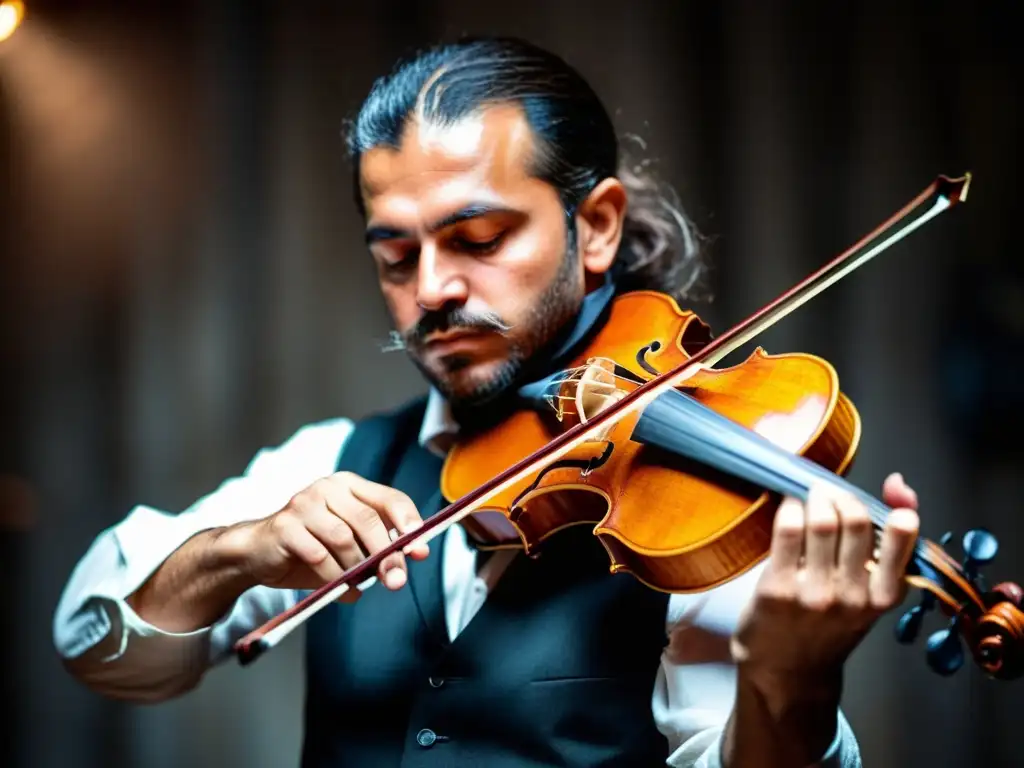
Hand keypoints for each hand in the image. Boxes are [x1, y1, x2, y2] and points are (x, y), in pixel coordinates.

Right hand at [224, 471, 429, 600]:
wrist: (257, 553)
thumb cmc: (310, 548)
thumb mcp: (349, 545)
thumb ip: (379, 546)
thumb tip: (416, 555)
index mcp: (349, 486)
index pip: (390, 498)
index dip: (409, 524)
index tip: (421, 550)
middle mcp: (328, 488)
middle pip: (369, 520)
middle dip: (387, 554)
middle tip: (396, 581)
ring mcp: (304, 503)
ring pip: (345, 539)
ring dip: (357, 568)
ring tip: (358, 585)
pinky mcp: (285, 525)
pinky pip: (319, 555)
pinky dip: (333, 577)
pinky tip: (338, 589)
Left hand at [731, 472, 919, 700]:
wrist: (787, 671)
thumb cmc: (830, 623)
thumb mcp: (870, 592)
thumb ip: (889, 540)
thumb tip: (899, 484)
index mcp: (883, 596)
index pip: (901, 542)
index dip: (896, 511)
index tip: (884, 502)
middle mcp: (853, 596)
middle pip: (855, 520)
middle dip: (842, 496)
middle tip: (829, 495)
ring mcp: (815, 593)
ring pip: (822, 522)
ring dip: (815, 499)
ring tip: (809, 499)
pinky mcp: (778, 589)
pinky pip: (788, 531)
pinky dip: (790, 509)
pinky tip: (788, 509)